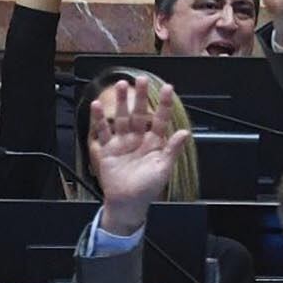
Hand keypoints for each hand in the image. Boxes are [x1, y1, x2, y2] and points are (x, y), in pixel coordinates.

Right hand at [88, 79, 188, 234]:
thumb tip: (185, 132)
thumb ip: (172, 149)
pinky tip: (98, 106)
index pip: (160, 119)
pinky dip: (99, 119)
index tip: (168, 88)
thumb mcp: (163, 168)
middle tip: (141, 79)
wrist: (128, 203)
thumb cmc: (148, 188)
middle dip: (140, 96)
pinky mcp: (108, 149)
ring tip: (122, 85)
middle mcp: (138, 139)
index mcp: (154, 143)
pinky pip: (103, 131)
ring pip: (122, 118)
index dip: (164, 104)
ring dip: (122, 102)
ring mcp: (123, 142)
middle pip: (139, 113)